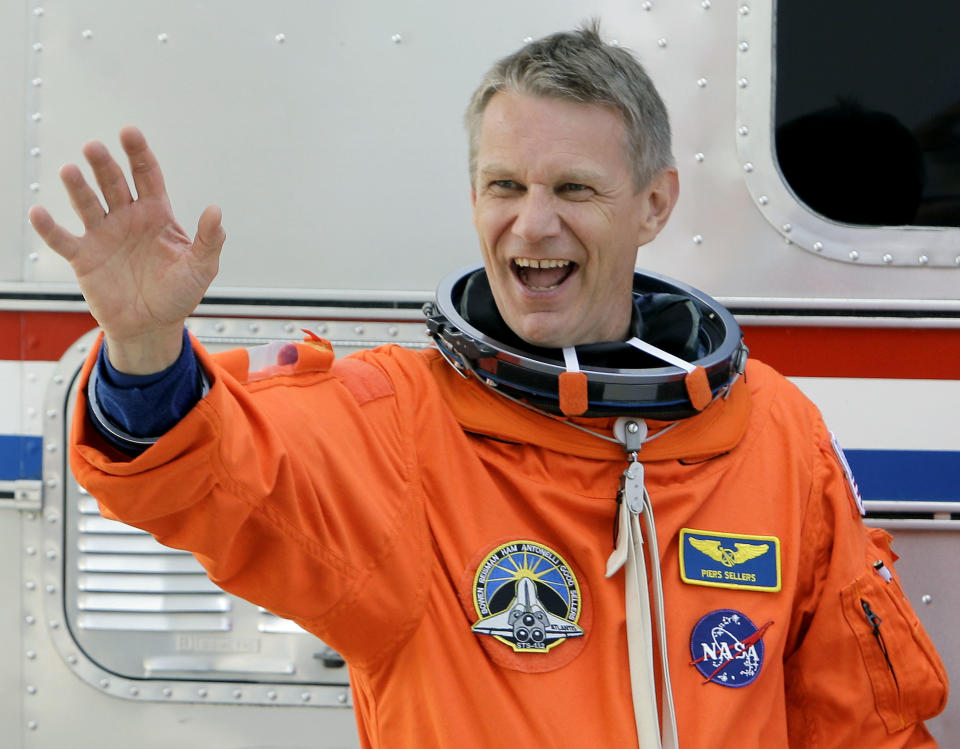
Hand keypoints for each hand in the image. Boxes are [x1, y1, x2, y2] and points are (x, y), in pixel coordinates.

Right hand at [29, 126, 224, 372]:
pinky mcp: (85, 257)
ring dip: (78, 188)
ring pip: (88, 204)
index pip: (147, 175)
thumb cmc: (178, 294)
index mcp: (156, 214)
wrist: (153, 326)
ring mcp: (104, 235)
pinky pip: (64, 240)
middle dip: (104, 165)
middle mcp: (127, 218)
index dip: (139, 153)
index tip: (129, 133)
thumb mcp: (201, 267)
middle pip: (114, 183)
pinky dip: (50, 228)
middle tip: (95, 148)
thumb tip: (215, 211)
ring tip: (70, 171)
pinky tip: (39, 213)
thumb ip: (210, 239)